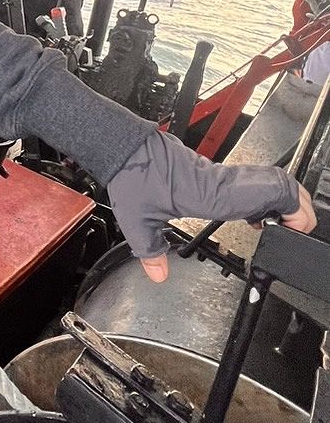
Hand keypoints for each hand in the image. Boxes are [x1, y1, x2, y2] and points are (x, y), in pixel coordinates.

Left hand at [107, 129, 316, 283]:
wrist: (122, 146)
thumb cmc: (132, 175)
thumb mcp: (138, 223)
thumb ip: (151, 253)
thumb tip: (158, 276)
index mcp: (211, 194)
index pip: (267, 194)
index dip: (291, 208)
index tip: (297, 226)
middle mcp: (220, 181)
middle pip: (276, 184)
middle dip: (297, 204)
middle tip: (300, 226)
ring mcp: (218, 173)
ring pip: (266, 178)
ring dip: (282, 196)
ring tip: (286, 219)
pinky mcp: (211, 170)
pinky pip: (249, 178)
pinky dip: (264, 191)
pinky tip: (256, 211)